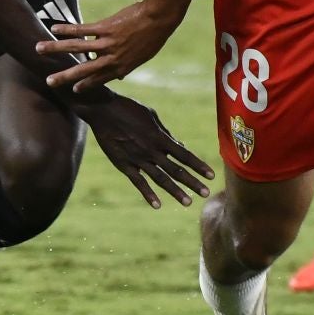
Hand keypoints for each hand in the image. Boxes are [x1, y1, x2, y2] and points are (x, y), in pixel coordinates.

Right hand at [35, 0, 180, 91]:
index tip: (73, 91)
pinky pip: (81, 30)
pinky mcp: (105, 28)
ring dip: (56, 49)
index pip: (98, 80)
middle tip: (49, 82)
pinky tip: (54, 29)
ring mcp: (107, 44)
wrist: (159, 18)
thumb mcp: (142, 58)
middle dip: (64, 76)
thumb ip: (127, 66)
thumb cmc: (152, 37)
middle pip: (83, 70)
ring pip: (76, 48)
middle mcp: (111, 59)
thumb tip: (119, 77)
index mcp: (120, 68)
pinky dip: (66, 29)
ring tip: (39, 49)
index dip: (85, 85)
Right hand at [79, 93, 214, 208]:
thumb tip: (180, 145)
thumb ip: (166, 133)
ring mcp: (137, 159)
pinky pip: (138, 182)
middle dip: (192, 182)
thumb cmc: (128, 108)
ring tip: (188, 202)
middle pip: (176, 170)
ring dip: (175, 191)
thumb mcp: (151, 116)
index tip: (211, 175)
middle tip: (206, 193)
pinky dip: (148, 194)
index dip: (199, 165)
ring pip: (160, 178)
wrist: (102, 110)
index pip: (185, 154)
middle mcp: (152, 150)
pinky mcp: (123, 165)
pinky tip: (157, 205)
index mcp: (160, 137)